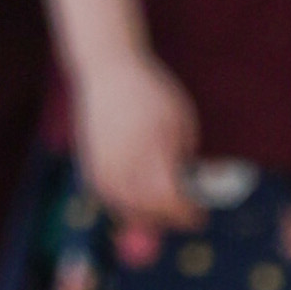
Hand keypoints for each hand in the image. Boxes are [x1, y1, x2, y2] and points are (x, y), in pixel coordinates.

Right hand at [75, 49, 202, 225]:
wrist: (108, 72)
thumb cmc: (152, 94)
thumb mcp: (182, 123)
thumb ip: (185, 160)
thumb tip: (190, 193)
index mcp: (150, 151)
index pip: (170, 201)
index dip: (188, 213)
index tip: (200, 215)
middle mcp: (122, 165)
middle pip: (149, 212)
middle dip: (170, 216)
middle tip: (185, 213)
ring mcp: (103, 170)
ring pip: (128, 212)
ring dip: (150, 214)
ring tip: (165, 205)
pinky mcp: (90, 171)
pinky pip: (112, 201)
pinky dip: (129, 204)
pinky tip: (143, 195)